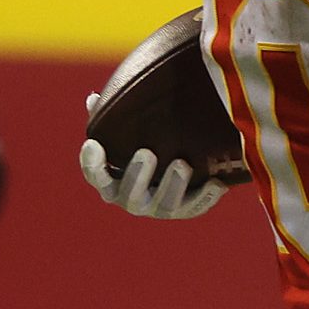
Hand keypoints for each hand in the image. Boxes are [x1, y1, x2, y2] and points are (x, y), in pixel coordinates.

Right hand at [80, 115, 227, 221]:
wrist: (179, 164)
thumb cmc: (144, 143)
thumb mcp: (129, 130)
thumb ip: (112, 117)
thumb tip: (95, 98)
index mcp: (112, 182)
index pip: (96, 176)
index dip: (91, 164)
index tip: (93, 144)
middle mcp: (132, 200)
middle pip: (130, 195)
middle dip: (137, 175)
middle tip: (146, 153)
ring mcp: (159, 208)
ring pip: (165, 204)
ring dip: (173, 186)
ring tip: (182, 164)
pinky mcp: (186, 209)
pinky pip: (196, 207)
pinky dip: (205, 197)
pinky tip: (216, 183)